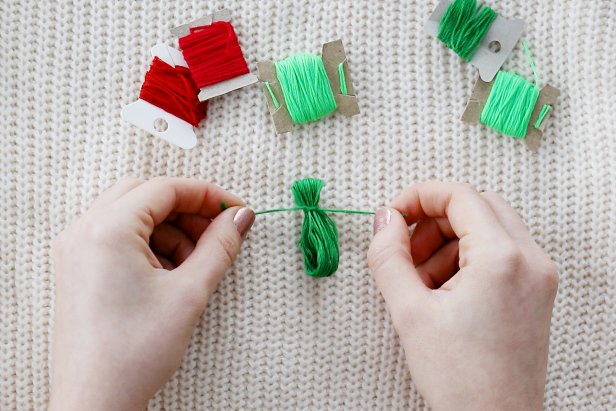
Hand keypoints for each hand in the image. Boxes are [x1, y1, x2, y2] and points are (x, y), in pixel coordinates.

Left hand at [48, 177, 254, 410]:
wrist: (95, 402)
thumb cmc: (133, 354)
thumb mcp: (189, 293)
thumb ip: (219, 246)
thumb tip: (240, 217)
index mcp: (106, 230)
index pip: (164, 188)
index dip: (206, 195)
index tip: (234, 209)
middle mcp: (83, 232)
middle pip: (145, 194)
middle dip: (186, 209)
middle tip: (217, 231)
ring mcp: (76, 250)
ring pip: (132, 214)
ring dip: (169, 229)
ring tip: (194, 263)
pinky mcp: (79, 268)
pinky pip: (119, 237)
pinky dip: (150, 245)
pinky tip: (170, 273)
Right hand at [368, 182, 557, 410]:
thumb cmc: (460, 379)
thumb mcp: (409, 312)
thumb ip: (389, 256)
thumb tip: (385, 219)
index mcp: (503, 258)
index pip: (459, 196)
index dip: (418, 196)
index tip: (392, 215)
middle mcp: (531, 259)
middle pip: (477, 206)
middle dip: (433, 219)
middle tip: (404, 247)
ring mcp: (538, 276)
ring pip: (488, 227)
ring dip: (447, 240)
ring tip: (418, 279)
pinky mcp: (535, 291)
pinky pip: (498, 252)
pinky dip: (465, 258)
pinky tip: (441, 290)